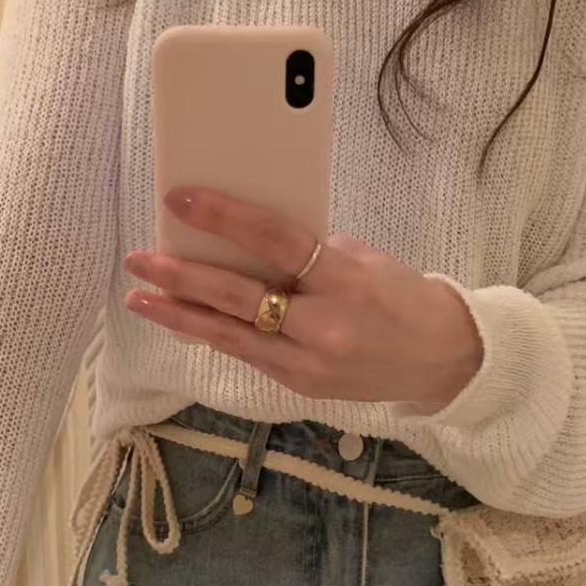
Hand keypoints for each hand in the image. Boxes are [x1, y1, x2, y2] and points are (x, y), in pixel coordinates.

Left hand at [122, 188, 482, 412]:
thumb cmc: (405, 298)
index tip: (181, 200)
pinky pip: (248, 354)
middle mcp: (325, 327)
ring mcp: (310, 363)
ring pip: (231, 336)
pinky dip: (214, 335)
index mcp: (347, 282)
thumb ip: (311, 254)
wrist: (444, 360)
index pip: (276, 241)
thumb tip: (252, 241)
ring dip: (181, 315)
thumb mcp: (368, 262)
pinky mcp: (302, 385)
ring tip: (141, 297)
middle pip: (239, 297)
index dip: (225, 218)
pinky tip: (183, 319)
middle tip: (140, 258)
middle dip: (183, 276)